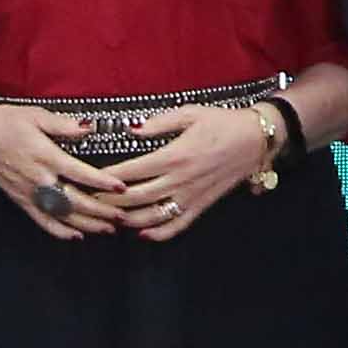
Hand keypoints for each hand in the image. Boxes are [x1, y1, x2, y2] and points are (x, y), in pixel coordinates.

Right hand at [0, 102, 117, 241]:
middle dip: (101, 210)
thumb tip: (89, 127)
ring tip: (108, 228)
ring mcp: (29, 193)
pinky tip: (76, 236)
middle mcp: (38, 178)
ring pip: (61, 215)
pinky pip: (42, 221)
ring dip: (87, 224)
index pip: (78, 172)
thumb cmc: (5, 123)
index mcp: (44, 155)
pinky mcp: (21, 201)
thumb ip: (63, 125)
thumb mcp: (36, 116)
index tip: (121, 187)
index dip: (101, 181)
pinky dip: (59, 231)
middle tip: (123, 215)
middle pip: (74, 200)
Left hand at [105, 106, 275, 242]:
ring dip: (129, 219)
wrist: (256, 139)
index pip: (132, 171)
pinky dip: (159, 234)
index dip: (108, 177)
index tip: (91, 178)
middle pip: (136, 197)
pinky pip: (177, 225)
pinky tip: (142, 233)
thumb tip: (129, 129)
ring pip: (153, 216)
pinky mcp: (202, 206)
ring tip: (110, 217)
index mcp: (174, 156)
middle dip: (110, 201)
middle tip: (91, 201)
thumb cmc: (222, 122)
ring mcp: (191, 196)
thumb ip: (157, 123)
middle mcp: (181, 180)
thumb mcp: (189, 114)